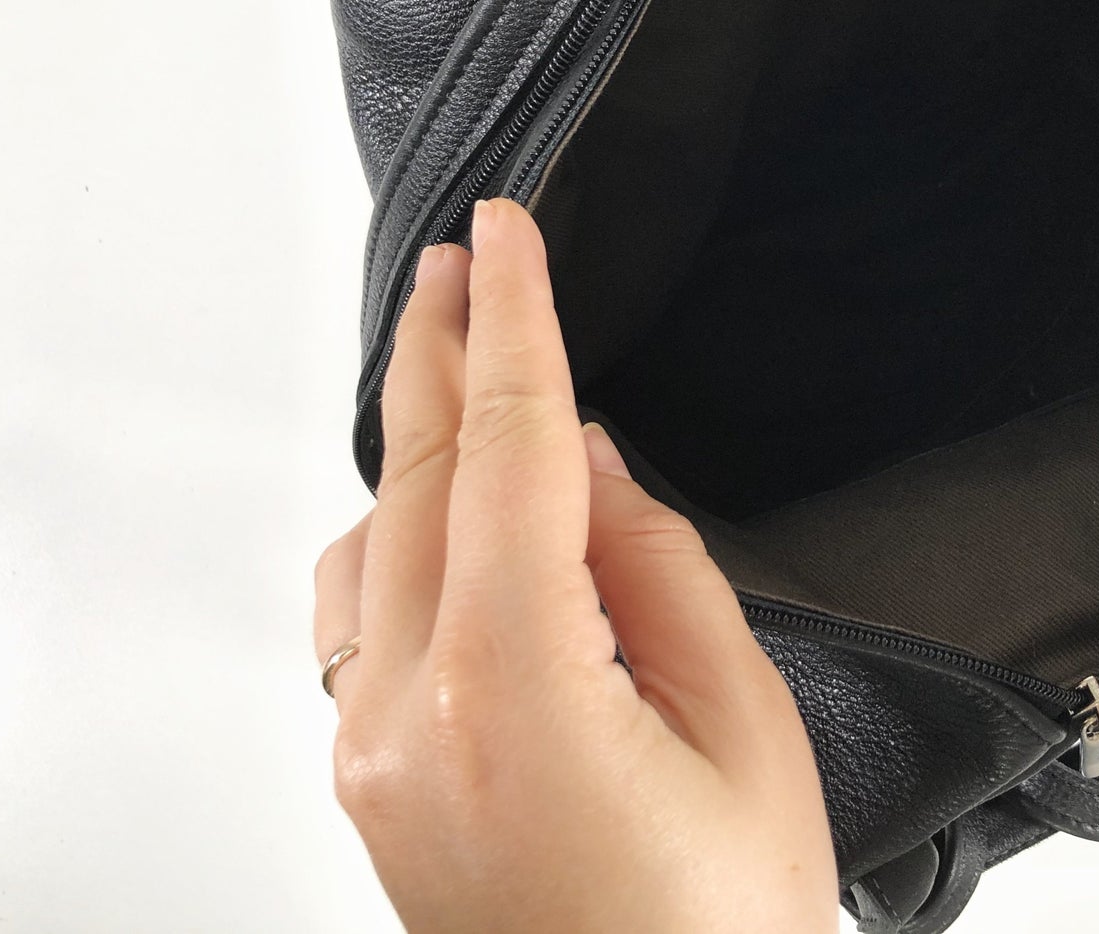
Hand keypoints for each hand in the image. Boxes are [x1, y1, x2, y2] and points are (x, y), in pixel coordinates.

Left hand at [312, 199, 836, 933]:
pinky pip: (355, 616)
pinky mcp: (367, 781)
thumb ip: (654, 565)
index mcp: (514, 693)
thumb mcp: (743, 723)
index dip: (511, 325)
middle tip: (464, 257)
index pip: (503, 452)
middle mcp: (407, 721)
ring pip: (370, 540)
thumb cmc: (719, 927)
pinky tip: (435, 505)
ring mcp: (369, 758)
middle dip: (441, 351)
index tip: (507, 234)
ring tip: (462, 360)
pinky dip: (395, 531)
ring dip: (417, 439)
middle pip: (415, 479)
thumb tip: (579, 458)